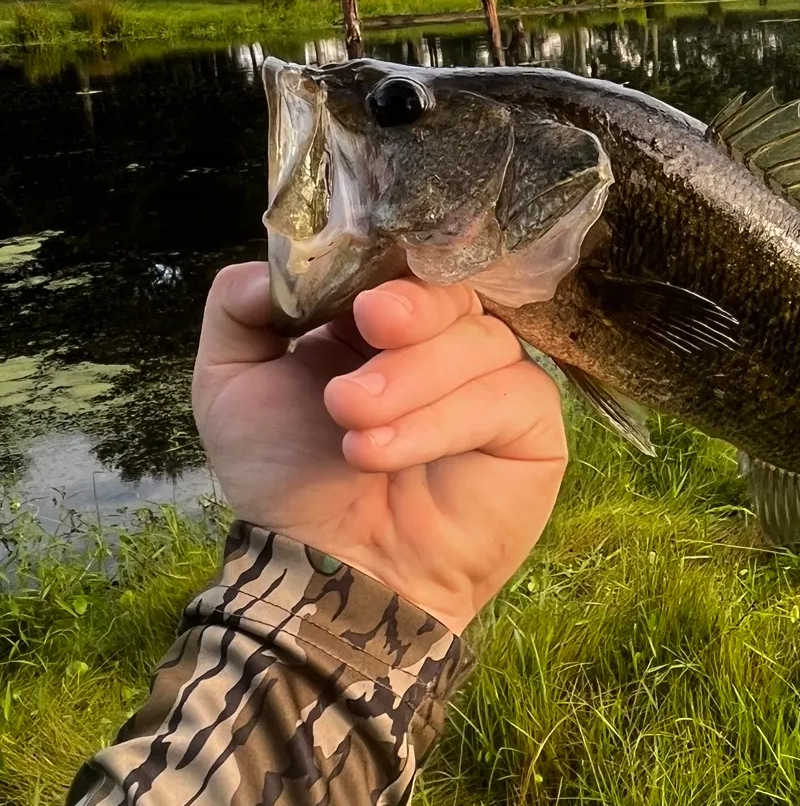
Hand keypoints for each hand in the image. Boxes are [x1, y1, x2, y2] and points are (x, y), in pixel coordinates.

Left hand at [192, 262, 567, 633]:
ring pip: (483, 340)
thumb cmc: (286, 479)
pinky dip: (445, 420)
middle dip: (412, 316)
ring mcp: (496, 375)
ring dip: (413, 382)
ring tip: (354, 430)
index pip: (410, 260)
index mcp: (386, 314)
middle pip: (456, 290)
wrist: (322, 574)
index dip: (392, 268)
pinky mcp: (532, 423)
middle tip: (366, 340)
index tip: (362, 301)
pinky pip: (510, 394)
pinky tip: (387, 452)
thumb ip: (238, 309)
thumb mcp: (232, 386)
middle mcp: (447, 336)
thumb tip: (275, 264)